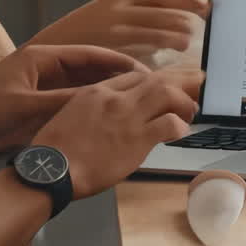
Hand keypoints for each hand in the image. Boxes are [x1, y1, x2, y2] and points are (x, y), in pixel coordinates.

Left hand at [0, 44, 146, 153]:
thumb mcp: (28, 107)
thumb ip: (65, 102)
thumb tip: (104, 100)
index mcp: (40, 57)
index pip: (88, 54)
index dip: (117, 61)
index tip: (142, 70)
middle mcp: (45, 67)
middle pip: (89, 68)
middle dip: (117, 77)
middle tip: (147, 87)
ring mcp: (43, 85)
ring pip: (84, 86)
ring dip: (107, 92)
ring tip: (136, 101)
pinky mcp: (40, 103)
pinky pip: (73, 102)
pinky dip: (92, 106)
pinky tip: (110, 116)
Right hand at [31, 0, 209, 53]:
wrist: (51, 47)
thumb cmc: (87, 30)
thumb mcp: (111, 11)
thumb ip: (139, 12)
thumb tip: (178, 11)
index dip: (187, 1)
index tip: (206, 5)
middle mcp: (120, 11)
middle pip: (164, 15)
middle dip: (185, 22)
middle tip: (198, 29)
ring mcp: (115, 33)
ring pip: (157, 35)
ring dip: (175, 39)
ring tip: (184, 44)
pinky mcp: (111, 53)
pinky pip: (142, 55)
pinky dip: (156, 57)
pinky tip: (164, 61)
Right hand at [32, 69, 203, 198]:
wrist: (51, 169)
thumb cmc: (54, 151)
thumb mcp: (69, 116)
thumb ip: (92, 110)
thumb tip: (108, 118)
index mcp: (96, 91)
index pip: (134, 76)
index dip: (154, 80)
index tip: (164, 86)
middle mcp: (115, 99)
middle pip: (156, 79)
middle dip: (179, 81)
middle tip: (194, 86)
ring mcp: (127, 117)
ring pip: (167, 94)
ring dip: (183, 101)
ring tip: (190, 111)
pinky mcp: (137, 139)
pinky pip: (169, 124)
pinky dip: (179, 126)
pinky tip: (181, 132)